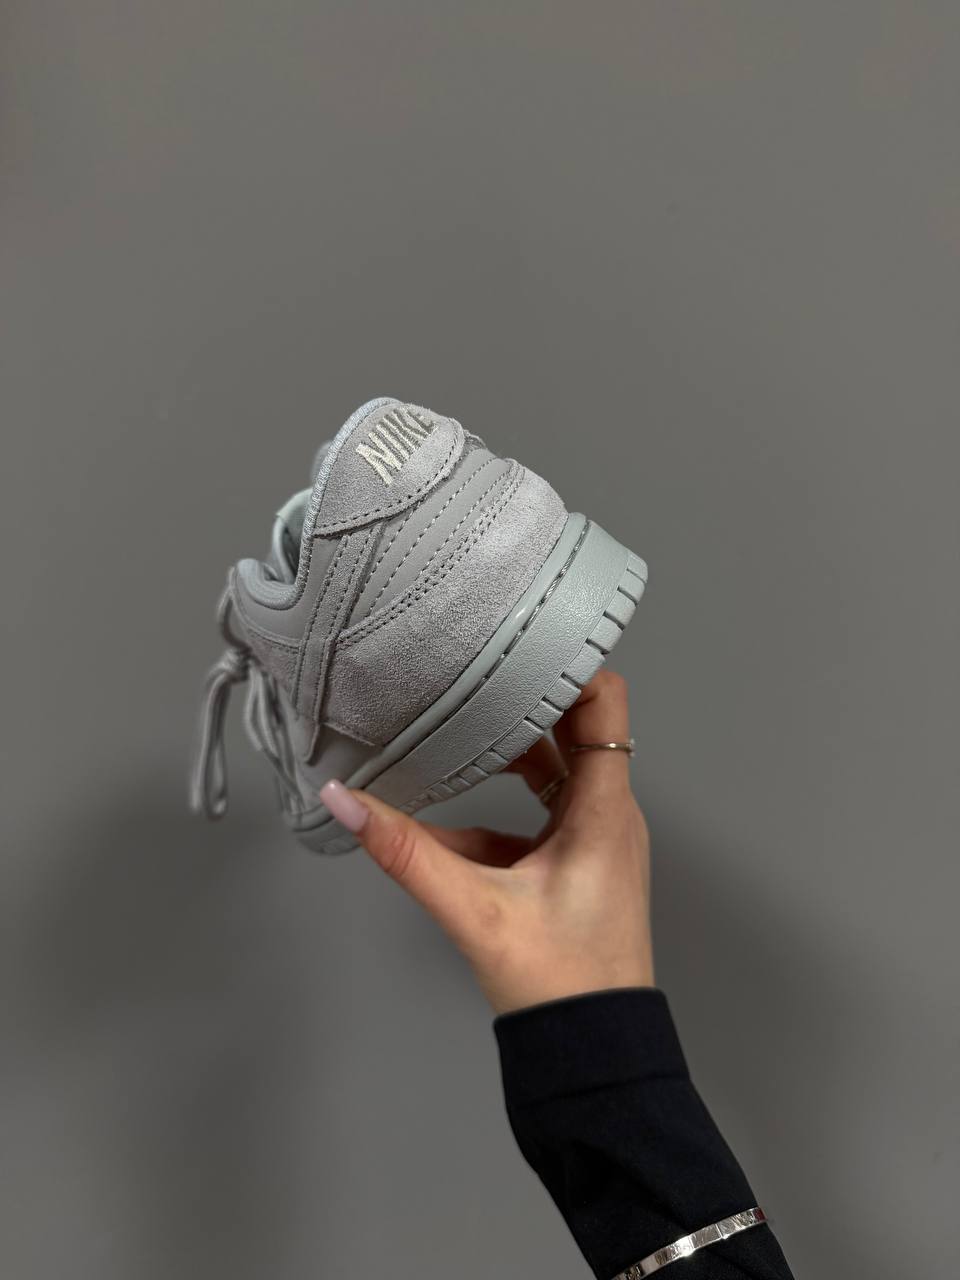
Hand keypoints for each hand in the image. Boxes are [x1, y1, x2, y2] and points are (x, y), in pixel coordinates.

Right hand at [320, 670, 652, 1014]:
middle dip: (524, 700)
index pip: (604, 703)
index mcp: (603, 810)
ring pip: (553, 772)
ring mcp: (594, 840)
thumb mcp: (475, 911)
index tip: (517, 643)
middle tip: (472, 671)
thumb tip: (345, 801)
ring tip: (455, 725)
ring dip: (508, 752)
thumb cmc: (560, 984)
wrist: (592, 1054)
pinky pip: (536, 817)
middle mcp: (607, 814)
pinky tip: (444, 822)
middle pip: (574, 729)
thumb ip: (407, 854)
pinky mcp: (574, 864)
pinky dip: (497, 810)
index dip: (568, 665)